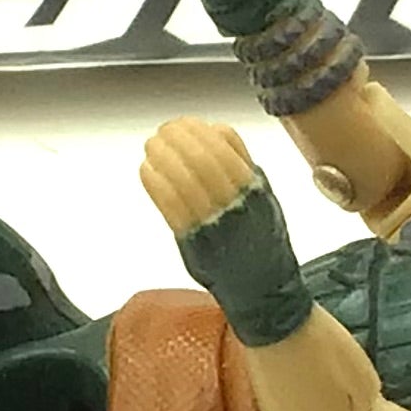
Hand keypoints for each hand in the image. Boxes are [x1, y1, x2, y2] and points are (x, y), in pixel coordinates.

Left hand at [140, 118, 312, 346]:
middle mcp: (237, 203)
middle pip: (202, 159)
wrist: (262, 288)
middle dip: (178, 139)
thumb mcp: (264, 196)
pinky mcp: (194, 240)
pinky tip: (147, 169)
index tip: (185, 122)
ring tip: (152, 145)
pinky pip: (171, 205)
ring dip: (164, 156)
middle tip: (163, 130)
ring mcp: (215, 222)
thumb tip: (217, 129)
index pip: (226, 147)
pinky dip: (156, 183)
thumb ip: (244, 163)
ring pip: (185, 178)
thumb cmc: (261, 240)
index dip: (200, 130)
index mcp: (255, 189)